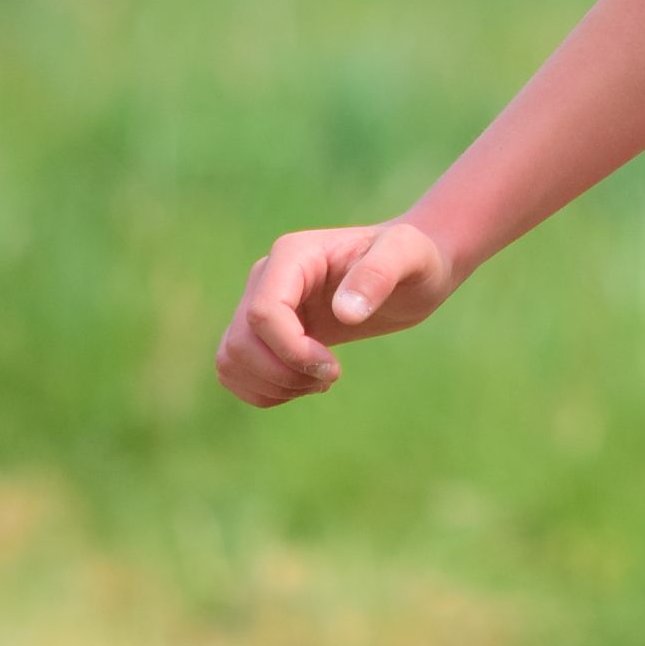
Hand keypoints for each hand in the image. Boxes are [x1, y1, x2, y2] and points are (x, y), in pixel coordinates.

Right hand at [212, 219, 456, 407]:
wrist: (412, 271)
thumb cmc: (413, 257)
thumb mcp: (409, 256)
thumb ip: (379, 274)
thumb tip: (343, 313)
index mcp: (293, 255)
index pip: (263, 313)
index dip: (291, 350)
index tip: (335, 368)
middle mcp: (268, 278)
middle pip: (241, 342)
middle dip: (283, 373)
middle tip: (331, 376)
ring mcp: (262, 304)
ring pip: (232, 359)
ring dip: (271, 385)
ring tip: (319, 382)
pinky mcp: (267, 332)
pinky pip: (237, 370)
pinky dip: (265, 390)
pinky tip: (306, 384)